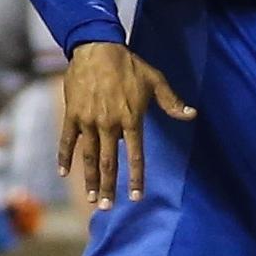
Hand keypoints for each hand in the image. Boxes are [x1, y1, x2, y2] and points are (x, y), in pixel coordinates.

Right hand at [56, 39, 195, 207]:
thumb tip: (192, 114)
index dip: (135, 178)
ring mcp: (88, 121)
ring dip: (89, 179)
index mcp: (131, 119)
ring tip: (91, 198)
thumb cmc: (128, 65)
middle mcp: (109, 124)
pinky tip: (64, 172)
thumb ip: (171, 101)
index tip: (135, 197)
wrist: (97, 48)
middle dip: (107, 187)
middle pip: (108, 162)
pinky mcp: (72, 114)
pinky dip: (64, 157)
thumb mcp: (155, 80)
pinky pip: (66, 140)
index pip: (135, 155)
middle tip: (106, 207)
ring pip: (88, 156)